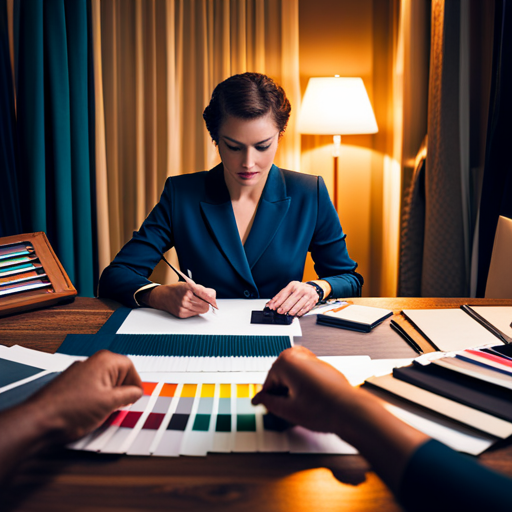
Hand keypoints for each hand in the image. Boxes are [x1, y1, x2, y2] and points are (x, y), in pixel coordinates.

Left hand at [28, 350, 142, 442]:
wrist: (39, 421)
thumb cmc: (69, 410)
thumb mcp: (110, 404)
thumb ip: (129, 395)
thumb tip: (136, 392)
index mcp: (104, 361)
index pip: (130, 367)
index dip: (135, 384)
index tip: (135, 397)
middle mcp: (91, 362)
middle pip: (117, 374)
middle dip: (121, 391)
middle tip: (120, 406)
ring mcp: (79, 373)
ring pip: (104, 383)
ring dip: (108, 397)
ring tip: (103, 412)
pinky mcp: (70, 384)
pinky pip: (91, 389)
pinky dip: (95, 400)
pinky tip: (90, 413)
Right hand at [147, 282, 216, 317]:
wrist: (163, 296)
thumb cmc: (177, 290)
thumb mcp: (188, 284)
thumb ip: (201, 289)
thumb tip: (212, 296)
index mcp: (188, 288)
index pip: (204, 294)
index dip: (210, 298)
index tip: (214, 301)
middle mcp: (185, 297)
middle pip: (204, 304)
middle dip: (207, 303)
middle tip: (206, 302)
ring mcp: (183, 306)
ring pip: (201, 310)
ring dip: (202, 307)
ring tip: (199, 303)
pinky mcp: (181, 313)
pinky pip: (195, 314)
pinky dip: (196, 310)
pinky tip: (192, 306)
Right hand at [253, 346, 428, 493]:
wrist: (350, 411)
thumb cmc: (326, 408)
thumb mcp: (289, 410)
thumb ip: (269, 403)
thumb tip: (261, 399)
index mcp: (287, 361)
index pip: (268, 383)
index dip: (267, 399)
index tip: (264, 406)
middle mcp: (299, 355)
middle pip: (279, 377)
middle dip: (280, 393)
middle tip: (282, 410)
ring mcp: (312, 359)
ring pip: (292, 376)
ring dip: (291, 391)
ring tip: (298, 409)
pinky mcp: (322, 366)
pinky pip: (304, 375)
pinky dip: (302, 388)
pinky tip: (308, 404)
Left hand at [266, 281, 319, 316]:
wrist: (311, 289)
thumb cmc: (298, 290)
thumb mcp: (288, 290)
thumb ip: (278, 297)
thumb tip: (270, 304)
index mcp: (293, 285)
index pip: (284, 294)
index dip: (278, 301)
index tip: (274, 307)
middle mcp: (301, 289)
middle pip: (291, 300)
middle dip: (285, 307)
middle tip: (280, 312)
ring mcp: (308, 294)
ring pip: (299, 305)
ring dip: (292, 311)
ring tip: (288, 314)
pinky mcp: (312, 300)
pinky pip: (305, 308)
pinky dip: (300, 312)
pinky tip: (296, 314)